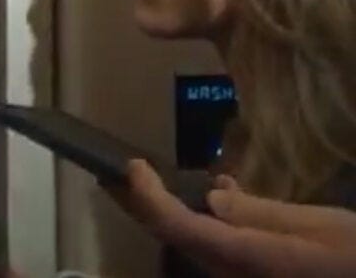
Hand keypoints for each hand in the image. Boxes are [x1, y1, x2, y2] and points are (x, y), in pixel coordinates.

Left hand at [110, 159, 355, 277]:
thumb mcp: (320, 226)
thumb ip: (261, 213)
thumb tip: (211, 197)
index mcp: (249, 258)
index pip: (180, 227)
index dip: (149, 198)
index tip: (134, 166)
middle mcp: (233, 274)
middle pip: (173, 237)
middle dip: (139, 204)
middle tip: (111, 173)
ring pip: (189, 242)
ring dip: (162, 211)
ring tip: (140, 179)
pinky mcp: (251, 276)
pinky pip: (213, 247)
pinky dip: (198, 220)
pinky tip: (209, 195)